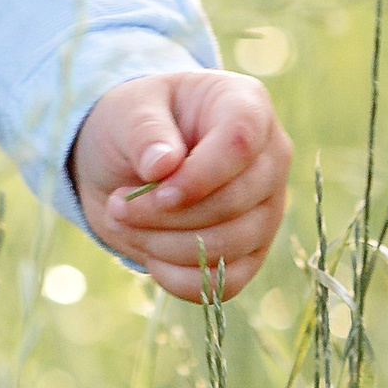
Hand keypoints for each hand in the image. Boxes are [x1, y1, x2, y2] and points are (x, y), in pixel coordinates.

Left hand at [71, 70, 290, 303]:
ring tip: (125, 223)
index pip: (240, 143)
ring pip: (230, 246)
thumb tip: (163, 165)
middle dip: (166, 214)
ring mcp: (268, 208)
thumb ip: (144, 131)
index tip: (155, 189)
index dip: (199, 176)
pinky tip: (150, 257)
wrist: (128, 160)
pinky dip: (181, 279)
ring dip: (165, 245)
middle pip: (234, 202)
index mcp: (245, 105)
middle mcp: (270, 157)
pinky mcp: (253, 252)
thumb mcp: (127, 111)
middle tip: (117, 205)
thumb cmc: (134, 123)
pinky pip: (227, 282)